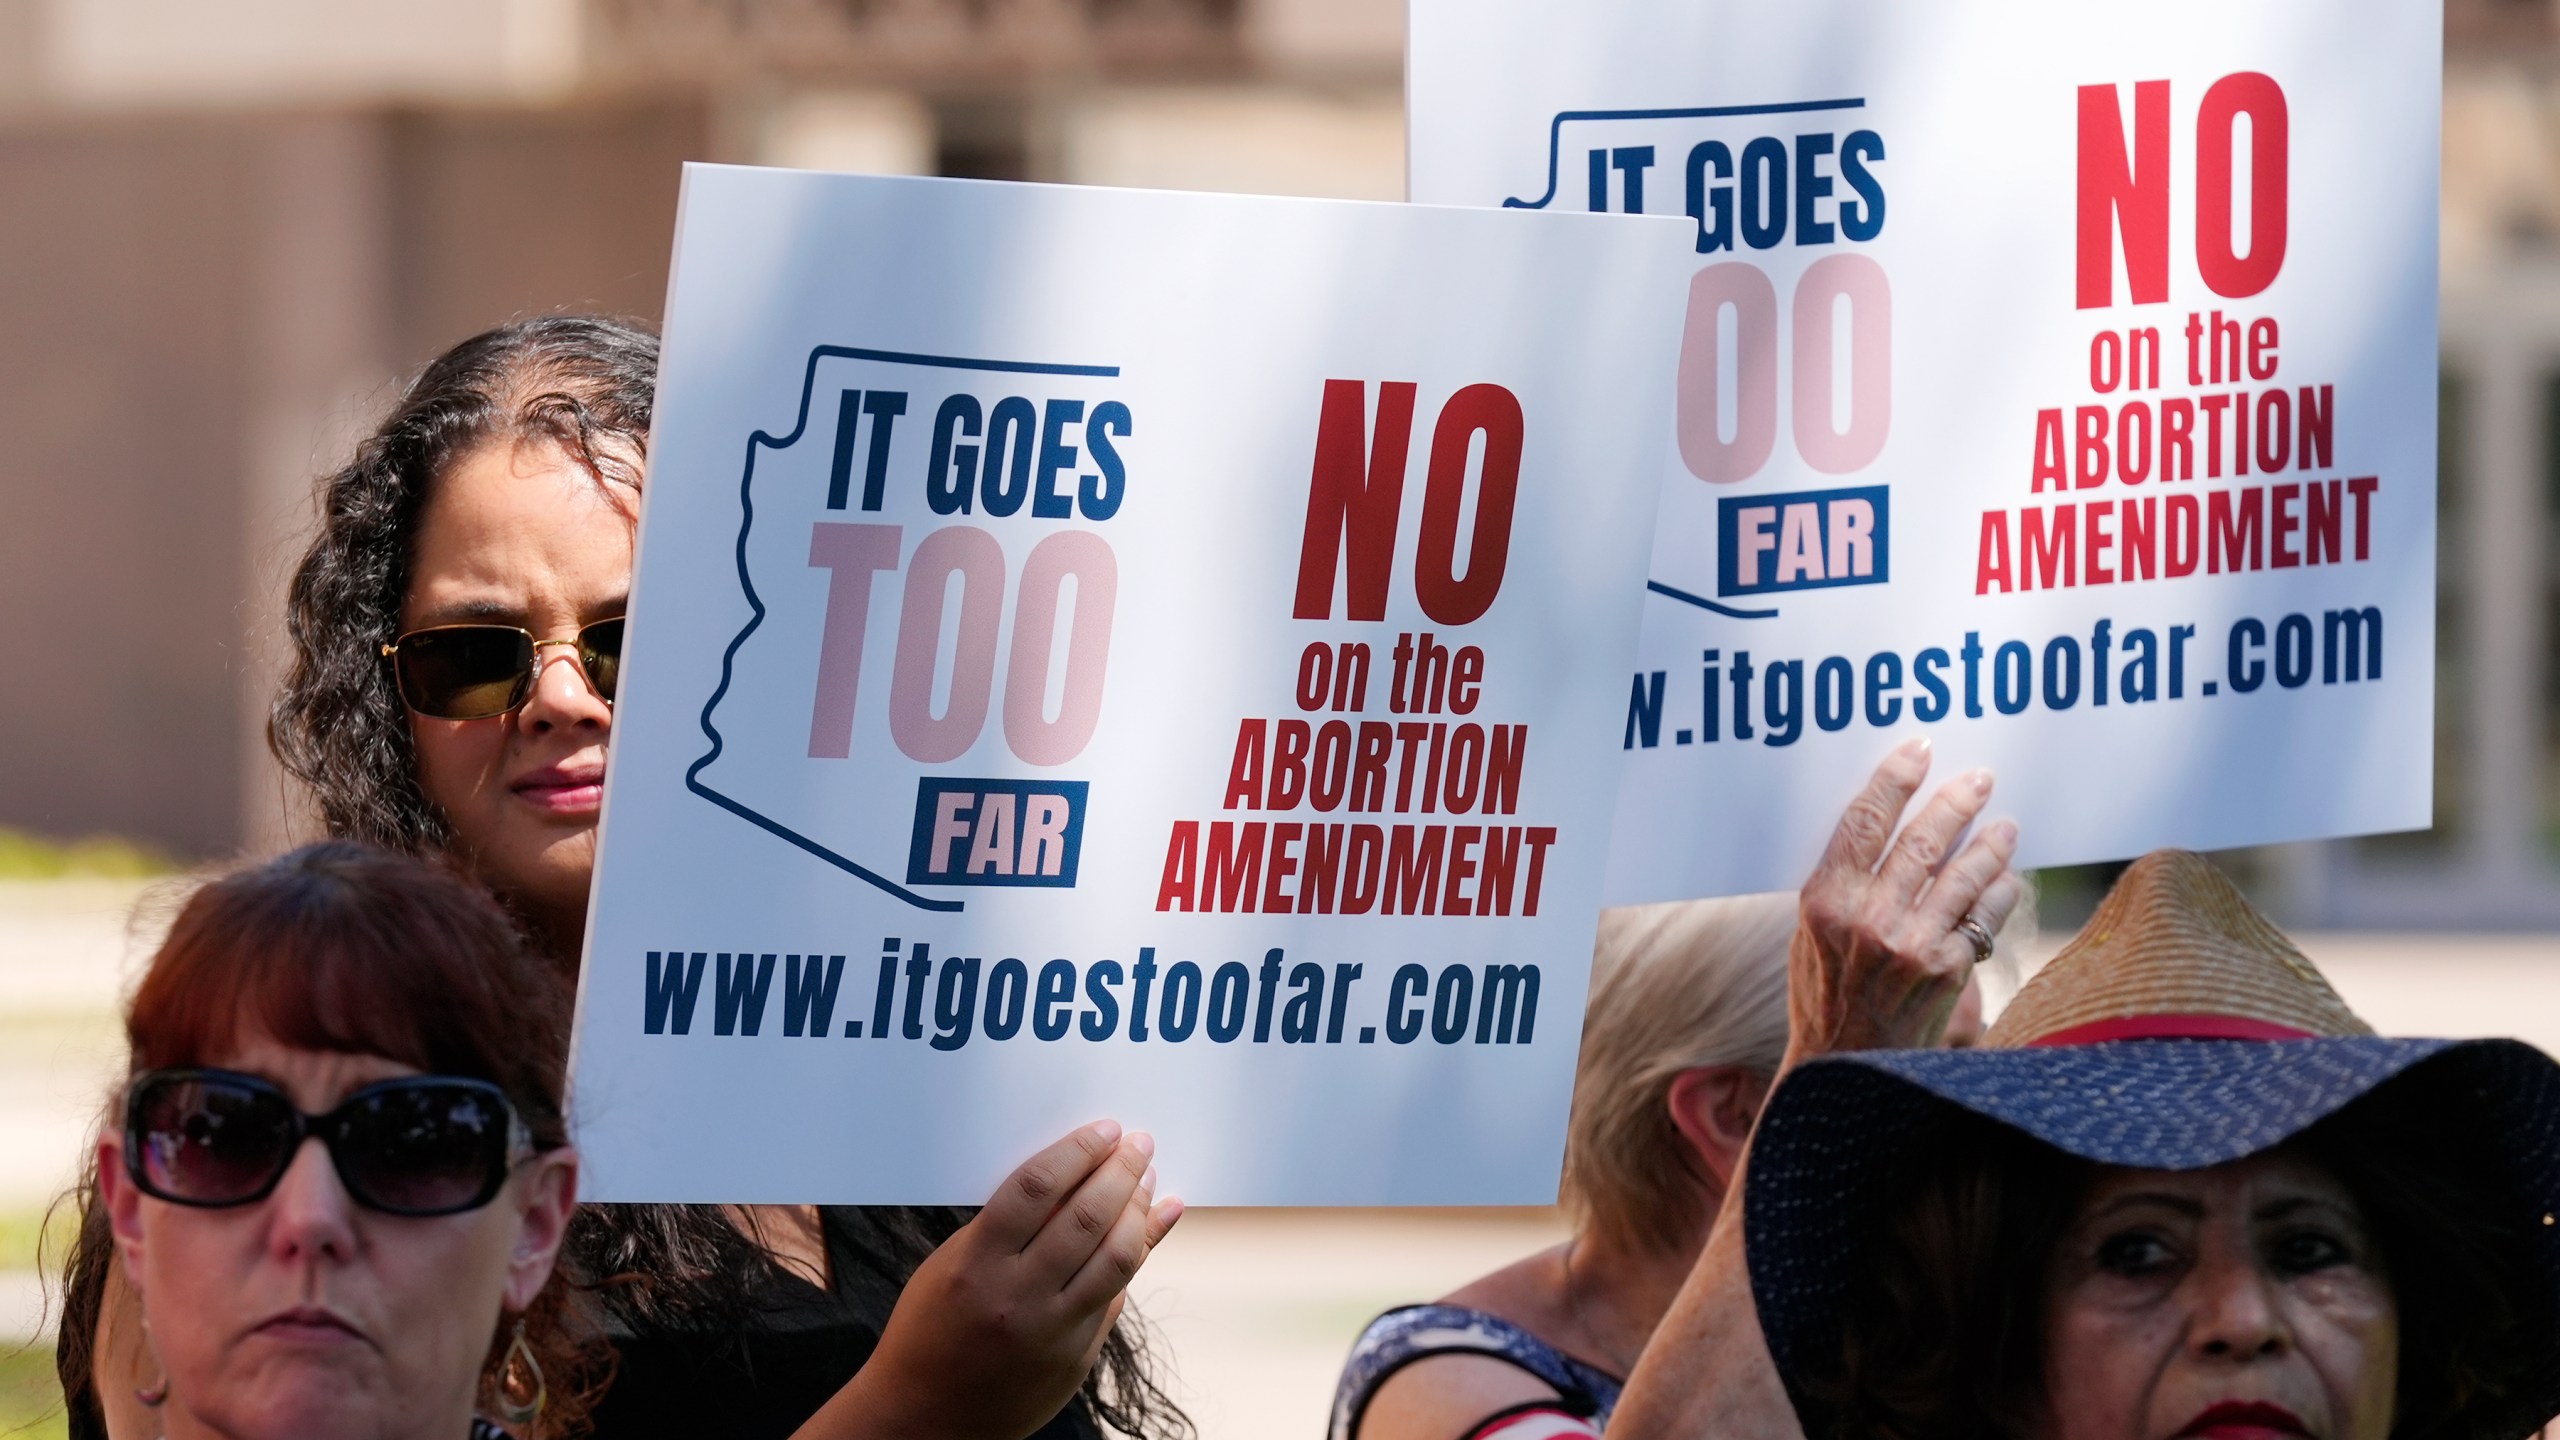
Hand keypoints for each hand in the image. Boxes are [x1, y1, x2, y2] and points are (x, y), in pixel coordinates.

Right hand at [808, 1121, 1182, 1439]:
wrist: (925, 1420)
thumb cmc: (929, 1335)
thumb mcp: (949, 1267)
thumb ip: (1006, 1229)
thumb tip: (1066, 1181)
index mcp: (977, 1265)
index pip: (1036, 1188)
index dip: (1077, 1151)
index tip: (1103, 1130)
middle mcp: (1018, 1298)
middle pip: (1085, 1218)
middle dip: (1120, 1172)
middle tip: (1138, 1143)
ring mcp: (1052, 1333)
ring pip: (1116, 1257)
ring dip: (1140, 1210)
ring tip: (1148, 1179)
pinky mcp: (1077, 1358)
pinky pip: (1116, 1295)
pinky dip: (1139, 1254)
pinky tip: (1155, 1225)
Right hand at [1785, 737, 2022, 1063]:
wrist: (1844, 1066)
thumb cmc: (1824, 994)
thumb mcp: (1810, 933)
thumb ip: (1844, 885)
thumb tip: (1889, 830)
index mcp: (1826, 900)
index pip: (1864, 821)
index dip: (1895, 779)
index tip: (1919, 751)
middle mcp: (1869, 918)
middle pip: (1922, 839)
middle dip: (1956, 801)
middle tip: (1979, 779)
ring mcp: (1911, 944)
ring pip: (1962, 873)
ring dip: (1990, 842)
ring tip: (2005, 825)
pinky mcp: (1947, 970)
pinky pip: (1983, 916)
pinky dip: (1998, 891)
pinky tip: (2007, 877)